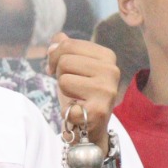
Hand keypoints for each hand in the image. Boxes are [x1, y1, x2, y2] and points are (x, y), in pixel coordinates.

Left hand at [46, 35, 119, 154]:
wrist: (91, 128)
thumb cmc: (81, 93)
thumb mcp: (74, 67)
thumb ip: (66, 48)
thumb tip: (57, 39)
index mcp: (107, 56)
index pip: (68, 44)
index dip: (55, 57)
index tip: (60, 70)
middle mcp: (112, 70)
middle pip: (64, 61)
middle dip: (60, 75)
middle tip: (71, 87)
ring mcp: (107, 90)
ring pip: (64, 80)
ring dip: (64, 92)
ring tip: (76, 98)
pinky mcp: (99, 111)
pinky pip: (66, 105)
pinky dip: (66, 112)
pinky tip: (78, 113)